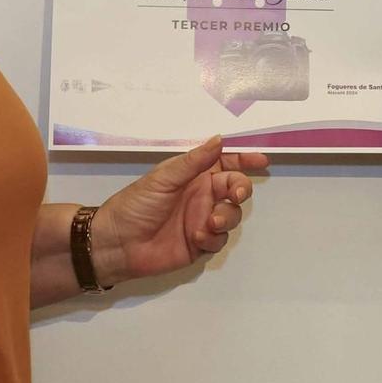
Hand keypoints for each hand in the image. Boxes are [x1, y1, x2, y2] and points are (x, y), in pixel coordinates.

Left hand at [91, 138, 267, 284]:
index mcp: (194, 175)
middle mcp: (202, 195)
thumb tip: (221, 139)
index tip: (262, 160)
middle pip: (235, 188)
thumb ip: (195, 161)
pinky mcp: (201, 244)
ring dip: (226, 217)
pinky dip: (213, 237)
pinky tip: (196, 237)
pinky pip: (220, 239)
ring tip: (210, 222)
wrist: (118, 244)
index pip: (225, 162)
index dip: (244, 160)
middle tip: (235, 195)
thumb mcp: (164, 178)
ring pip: (232, 215)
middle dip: (241, 189)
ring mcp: (203, 220)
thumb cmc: (137, 204)